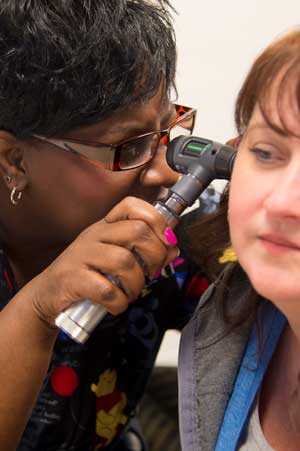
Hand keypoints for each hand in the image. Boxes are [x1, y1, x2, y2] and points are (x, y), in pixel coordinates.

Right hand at [29, 197, 178, 325]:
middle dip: (154, 255)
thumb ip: (143, 252)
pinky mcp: (73, 279)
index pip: (131, 205)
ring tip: (131, 293)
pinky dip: (119, 302)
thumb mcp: (114, 258)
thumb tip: (173, 248)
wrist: (47, 295)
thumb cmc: (85, 275)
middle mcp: (94, 236)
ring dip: (137, 283)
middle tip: (151, 272)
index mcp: (105, 227)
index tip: (166, 241)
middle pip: (137, 231)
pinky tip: (117, 305)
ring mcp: (81, 256)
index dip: (156, 219)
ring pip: (124, 261)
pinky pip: (107, 289)